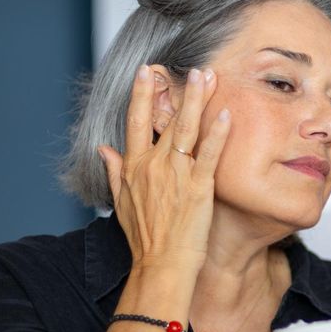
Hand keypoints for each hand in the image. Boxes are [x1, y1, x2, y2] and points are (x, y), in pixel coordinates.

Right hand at [98, 65, 231, 273]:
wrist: (160, 266)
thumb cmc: (145, 240)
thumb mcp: (121, 203)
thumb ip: (115, 172)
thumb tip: (104, 150)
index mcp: (134, 167)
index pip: (135, 121)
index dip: (141, 94)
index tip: (147, 71)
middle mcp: (152, 166)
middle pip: (164, 119)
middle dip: (178, 90)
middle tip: (193, 66)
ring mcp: (176, 175)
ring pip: (186, 129)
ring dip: (197, 100)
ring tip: (208, 76)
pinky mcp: (198, 187)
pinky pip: (209, 154)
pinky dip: (218, 133)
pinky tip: (226, 114)